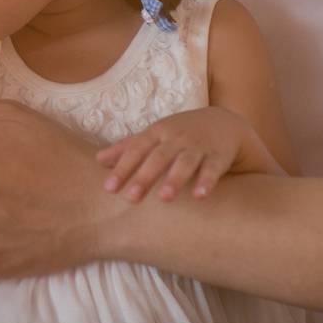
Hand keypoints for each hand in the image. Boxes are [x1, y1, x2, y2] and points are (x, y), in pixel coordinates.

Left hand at [96, 107, 260, 201]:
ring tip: (164, 198)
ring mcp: (198, 146)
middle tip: (130, 199)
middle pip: (158, 157)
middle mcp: (176, 138)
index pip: (136, 150)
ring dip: (175, 179)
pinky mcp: (219, 155)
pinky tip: (200, 196)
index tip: (109, 188)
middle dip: (144, 177)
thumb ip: (127, 148)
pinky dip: (207, 181)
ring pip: (185, 162)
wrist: (224, 123)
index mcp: (157, 133)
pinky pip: (213, 169)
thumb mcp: (153, 136)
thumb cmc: (179, 133)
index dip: (122, 168)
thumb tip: (97, 159)